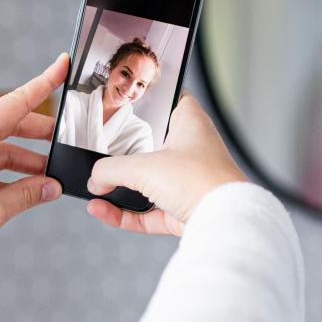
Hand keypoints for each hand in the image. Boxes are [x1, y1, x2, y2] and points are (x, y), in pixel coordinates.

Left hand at [0, 54, 67, 264]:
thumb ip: (26, 194)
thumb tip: (50, 187)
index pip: (15, 103)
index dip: (42, 84)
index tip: (61, 66)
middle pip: (6, 126)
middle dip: (37, 136)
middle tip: (63, 143)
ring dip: (19, 161)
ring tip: (46, 179)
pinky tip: (19, 189)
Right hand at [86, 92, 244, 236]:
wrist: (225, 223)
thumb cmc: (202, 181)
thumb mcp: (144, 167)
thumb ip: (111, 169)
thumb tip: (95, 179)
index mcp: (190, 124)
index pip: (171, 100)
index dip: (153, 98)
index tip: (131, 101)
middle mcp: (191, 150)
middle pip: (151, 146)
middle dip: (125, 153)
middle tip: (100, 152)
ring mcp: (187, 182)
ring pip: (147, 182)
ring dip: (120, 189)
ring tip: (95, 189)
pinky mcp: (182, 210)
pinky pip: (146, 211)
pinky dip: (124, 213)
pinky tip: (102, 211)